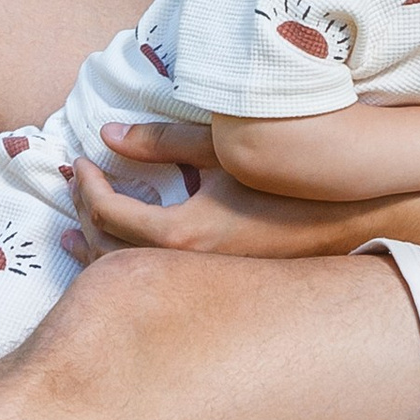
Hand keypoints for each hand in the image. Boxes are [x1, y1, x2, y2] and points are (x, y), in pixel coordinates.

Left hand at [75, 151, 363, 260]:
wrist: (348, 214)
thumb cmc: (285, 175)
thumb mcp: (222, 147)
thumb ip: (161, 142)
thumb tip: (109, 134)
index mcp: (181, 234)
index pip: (107, 213)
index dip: (86, 185)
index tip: (80, 160)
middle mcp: (185, 268)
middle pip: (108, 251)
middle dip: (82, 218)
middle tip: (72, 187)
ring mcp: (201, 282)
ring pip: (130, 276)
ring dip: (97, 252)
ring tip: (75, 235)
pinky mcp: (217, 285)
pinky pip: (156, 280)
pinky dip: (128, 262)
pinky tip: (129, 249)